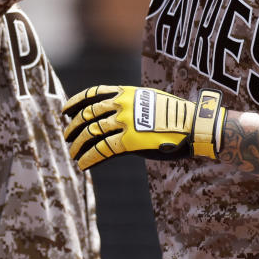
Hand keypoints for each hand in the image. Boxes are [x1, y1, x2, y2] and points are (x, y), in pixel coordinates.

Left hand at [63, 85, 225, 169]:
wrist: (193, 126)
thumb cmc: (176, 114)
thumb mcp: (151, 99)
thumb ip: (132, 103)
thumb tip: (119, 108)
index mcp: (126, 93)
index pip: (92, 94)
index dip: (75, 102)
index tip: (65, 110)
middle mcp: (121, 106)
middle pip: (87, 116)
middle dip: (73, 127)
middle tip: (67, 136)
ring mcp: (125, 124)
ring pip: (90, 134)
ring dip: (77, 145)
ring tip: (72, 153)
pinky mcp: (129, 143)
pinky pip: (101, 151)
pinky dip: (89, 159)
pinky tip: (82, 165)